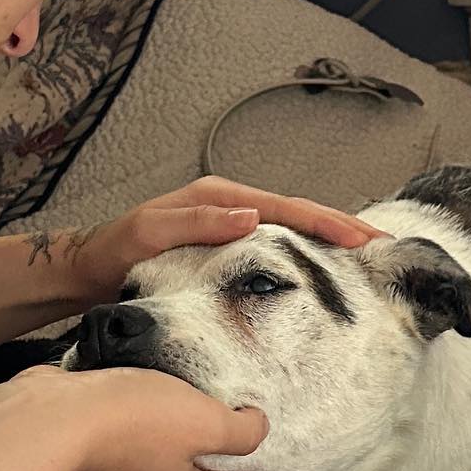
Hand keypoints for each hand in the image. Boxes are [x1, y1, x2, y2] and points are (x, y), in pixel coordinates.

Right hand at [15, 365, 272, 470]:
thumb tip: (256, 428)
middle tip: (228, 450)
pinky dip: (136, 428)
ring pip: (151, 462)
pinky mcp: (84, 449)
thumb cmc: (132, 420)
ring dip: (169, 445)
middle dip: (208, 468)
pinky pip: (122, 441)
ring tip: (181, 420)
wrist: (54, 416)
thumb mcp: (202, 421)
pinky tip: (136, 406)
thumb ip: (237, 431)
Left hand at [51, 175, 384, 305]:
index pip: (283, 207)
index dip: (325, 221)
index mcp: (216, 198)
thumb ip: (195, 225)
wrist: (87, 271)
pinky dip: (303, 251)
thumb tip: (252, 216)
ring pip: (289, 228)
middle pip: (296, 212)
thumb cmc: (114, 254)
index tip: (362, 237)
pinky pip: (273, 244)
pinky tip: (322, 268)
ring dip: (327, 238)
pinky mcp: (224, 245)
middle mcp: (227, 205)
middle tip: (383, 244)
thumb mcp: (148, 236)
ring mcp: (227, 224)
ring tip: (366, 254)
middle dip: (340, 226)